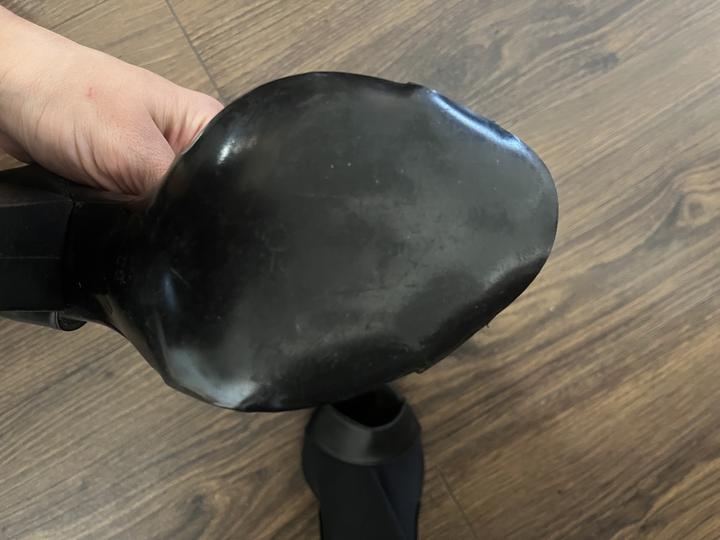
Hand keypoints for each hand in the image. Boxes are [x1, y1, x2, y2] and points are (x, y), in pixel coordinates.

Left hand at [0, 8, 222, 194]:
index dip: (205, 200)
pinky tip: (106, 196)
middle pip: (195, 197)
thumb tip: (188, 227)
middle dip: (167, 206)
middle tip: (135, 191)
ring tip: (113, 186)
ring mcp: (155, 160)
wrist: (8, 93)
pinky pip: (138, 209)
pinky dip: (122, 212)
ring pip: (164, 208)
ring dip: (140, 210)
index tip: (170, 203)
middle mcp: (184, 142)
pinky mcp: (130, 175)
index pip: (227, 176)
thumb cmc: (67, 96)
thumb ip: (171, 191)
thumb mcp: (132, 150)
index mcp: (204, 123)